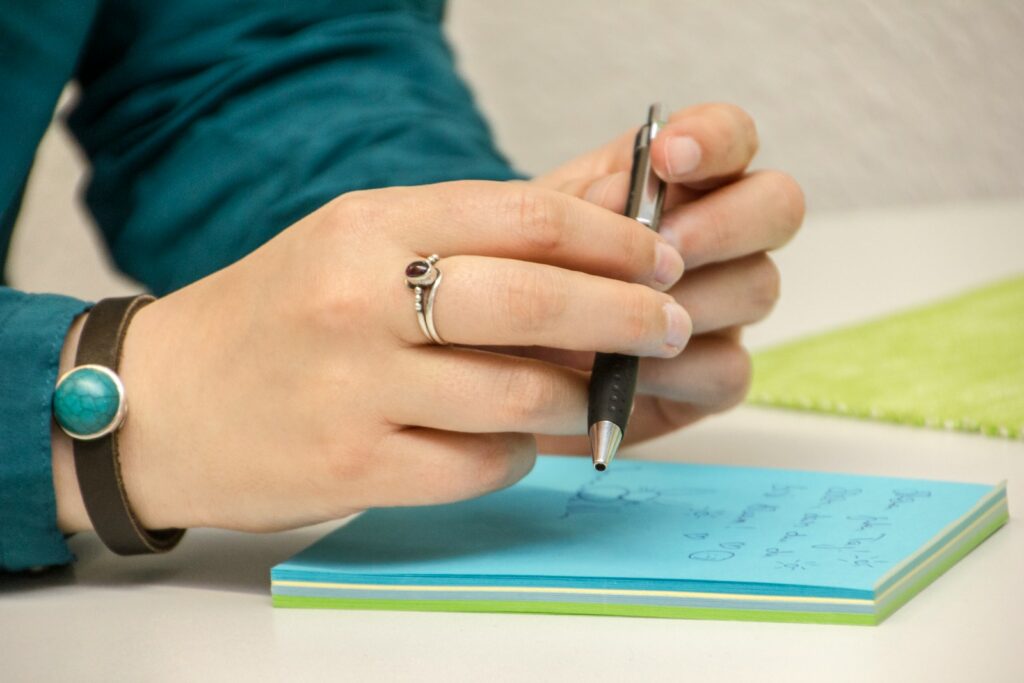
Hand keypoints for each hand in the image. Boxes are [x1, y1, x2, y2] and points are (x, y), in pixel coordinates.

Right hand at [54, 181, 690, 532]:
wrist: (166, 398)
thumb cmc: (280, 314)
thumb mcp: (356, 243)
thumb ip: (462, 244)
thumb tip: (592, 263)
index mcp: (372, 225)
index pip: (528, 217)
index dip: (614, 240)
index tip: (661, 259)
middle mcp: (362, 299)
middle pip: (538, 303)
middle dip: (629, 317)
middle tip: (670, 326)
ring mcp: (356, 387)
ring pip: (519, 396)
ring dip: (579, 397)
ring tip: (592, 393)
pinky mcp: (353, 466)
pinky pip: (481, 464)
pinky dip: (517, 453)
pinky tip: (509, 440)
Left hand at [531, 103, 804, 453]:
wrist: (492, 363)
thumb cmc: (515, 277)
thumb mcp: (530, 230)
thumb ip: (575, 205)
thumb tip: (620, 192)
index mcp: (673, 180)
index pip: (731, 135)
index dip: (715, 138)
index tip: (669, 156)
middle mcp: (713, 237)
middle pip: (778, 205)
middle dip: (725, 223)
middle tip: (666, 247)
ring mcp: (721, 307)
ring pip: (759, 286)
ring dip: (695, 299)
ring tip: (626, 318)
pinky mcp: (710, 375)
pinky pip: (730, 368)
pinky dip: (678, 370)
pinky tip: (626, 374)